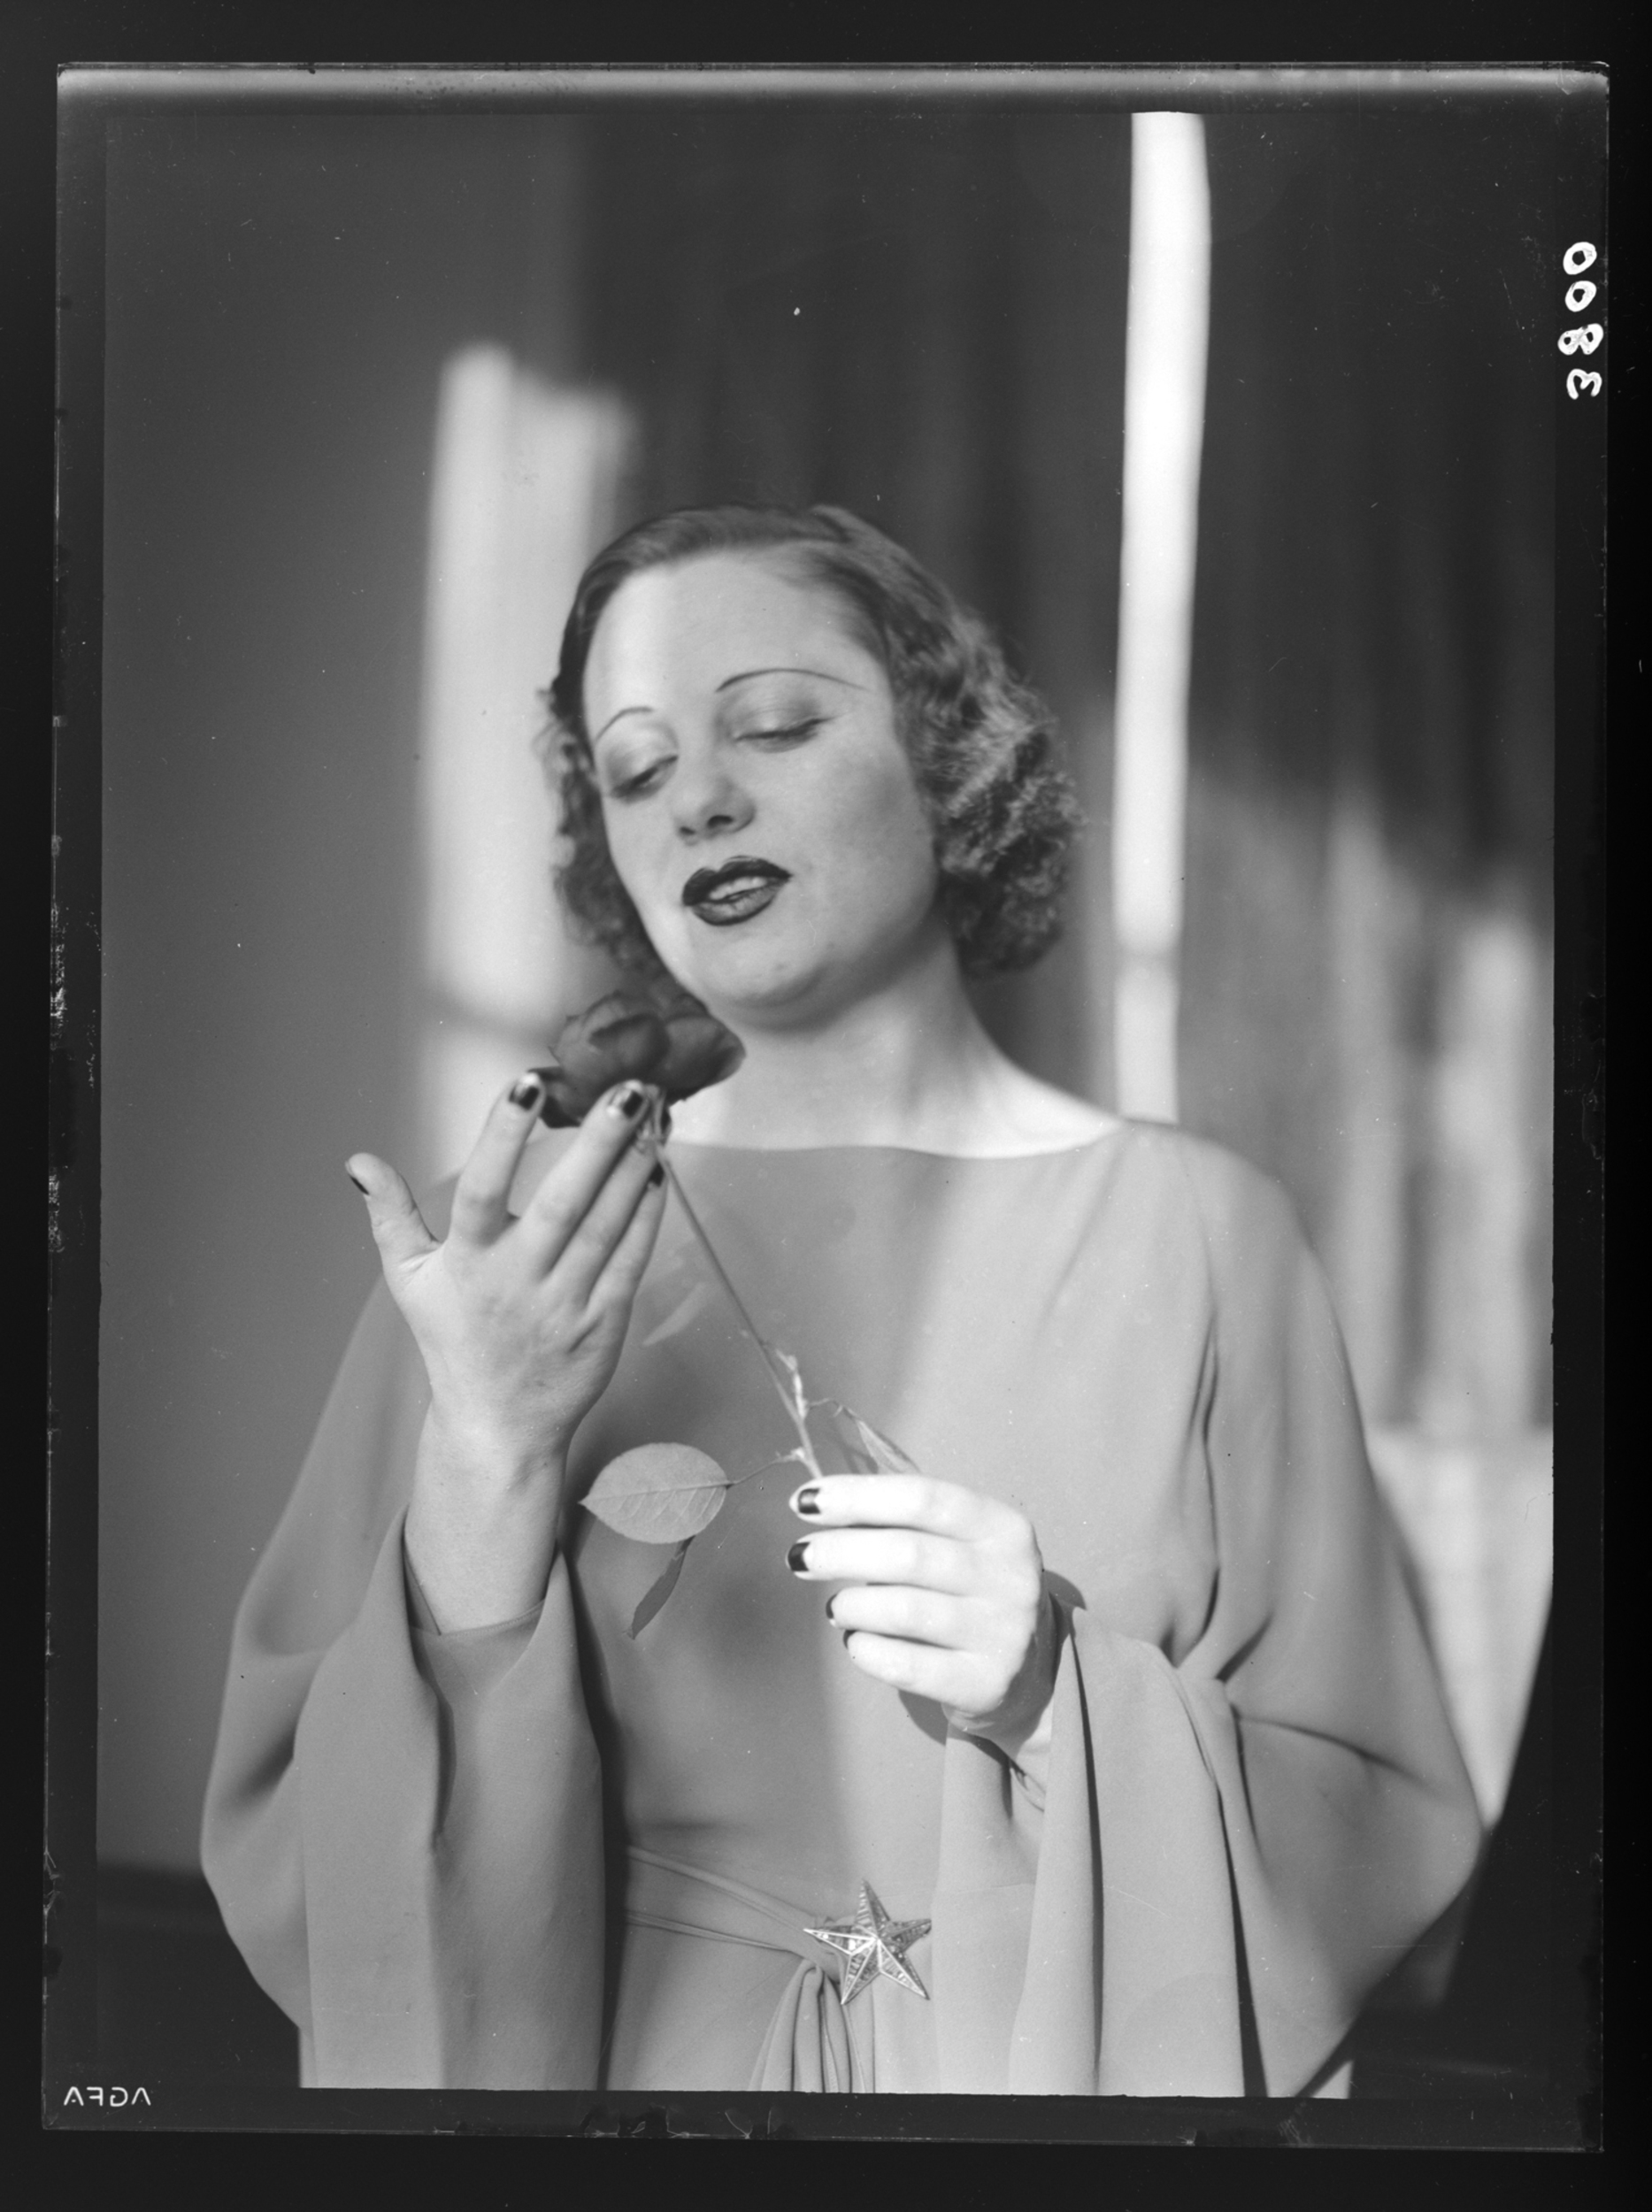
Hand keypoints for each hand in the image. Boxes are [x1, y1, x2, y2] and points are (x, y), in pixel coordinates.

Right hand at [347, 1071, 668, 1626]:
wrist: (499, 1427)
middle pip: (563, 1203)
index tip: (528, 1085)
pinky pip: (631, 1259)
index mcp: (468, 1262)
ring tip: (654, 1113)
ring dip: (633, 1166)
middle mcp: (519, 1280)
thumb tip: (359, 1160)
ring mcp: (566, 1303)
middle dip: (598, 1141)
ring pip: (606, 1225)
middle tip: (629, 1086)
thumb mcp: (410, 1281)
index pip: (483, 1189)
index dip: (502, 1137)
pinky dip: (647, 1214)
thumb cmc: (455, 1343)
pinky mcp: (604, 1321)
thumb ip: (389, 1216)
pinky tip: (659, 1170)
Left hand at [785, 1474, 1059, 1759]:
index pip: (922, 1497)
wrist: (1031, 1671)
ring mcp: (1003, 1633)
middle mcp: (1010, 1577)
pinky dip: (866, 1649)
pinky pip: (905, 1664)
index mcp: (1003, 1527)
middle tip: (799, 1557)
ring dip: (852, 1605)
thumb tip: (823, 1503)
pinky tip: (856, 1641)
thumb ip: (904, 1520)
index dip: (857, 1496)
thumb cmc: (973, 1591)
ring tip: (836, 1607)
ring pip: (902, 1610)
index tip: (805, 1502)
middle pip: (906, 1554)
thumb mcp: (959, 1544)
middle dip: (839, 1552)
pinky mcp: (985, 1683)